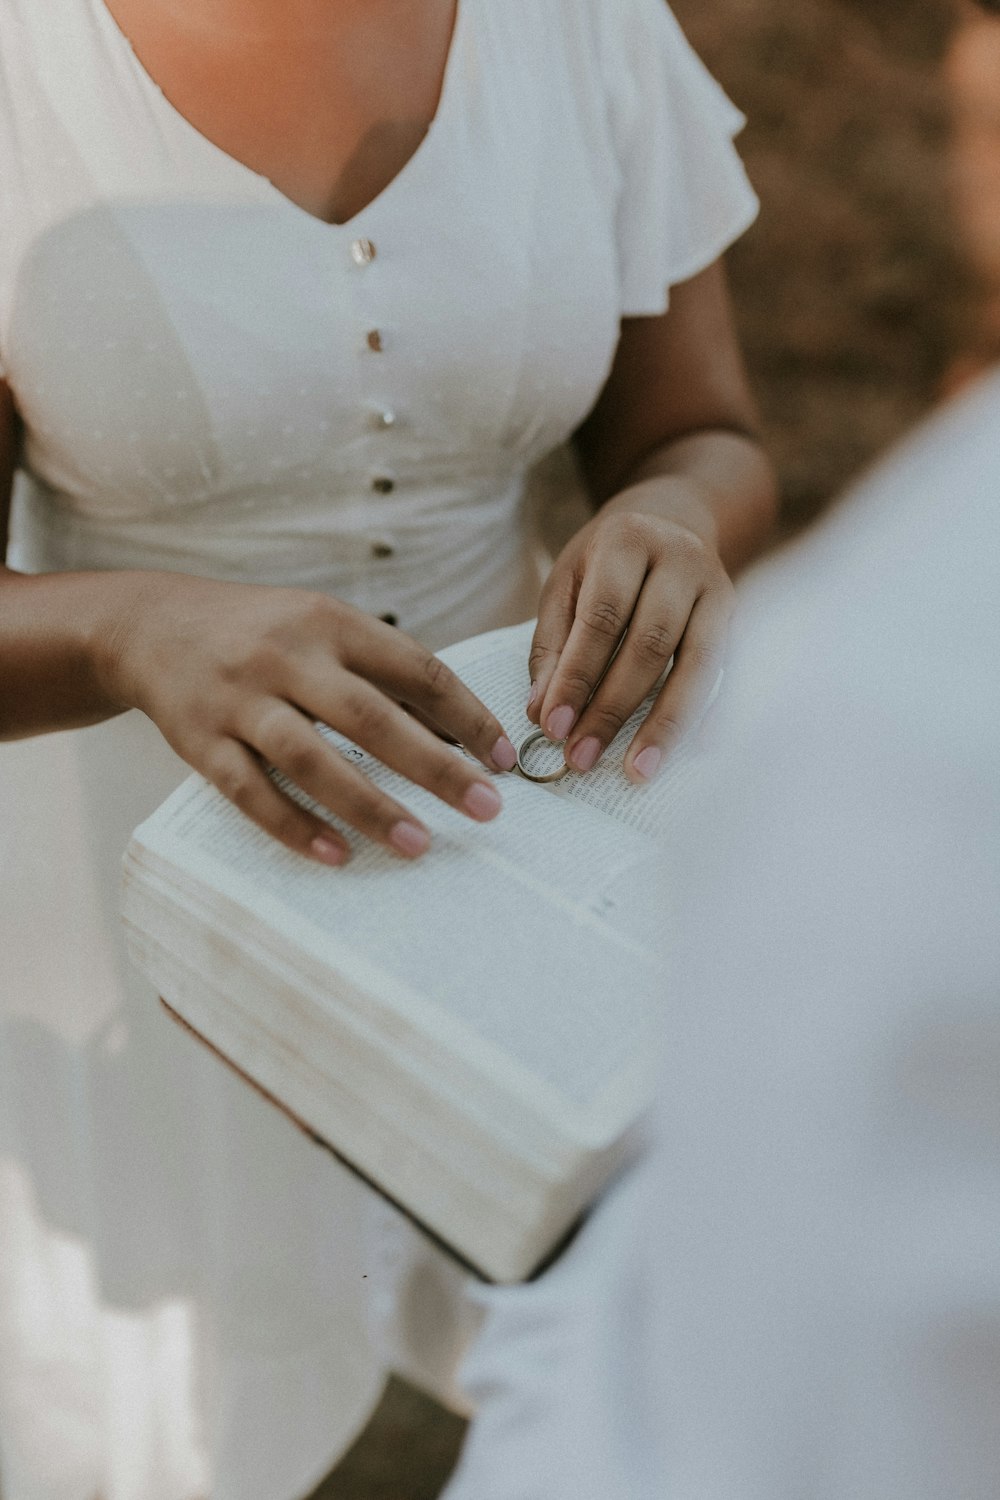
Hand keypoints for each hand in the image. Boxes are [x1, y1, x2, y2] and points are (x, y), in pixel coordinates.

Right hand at [102, 574, 517, 863]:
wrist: (150, 625)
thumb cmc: (262, 634)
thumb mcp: (322, 627)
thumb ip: (383, 672)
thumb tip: (460, 735)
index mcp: (330, 622)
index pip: (414, 668)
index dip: (466, 714)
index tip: (504, 759)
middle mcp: (286, 657)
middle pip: (370, 718)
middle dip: (434, 766)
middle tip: (486, 808)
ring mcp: (239, 700)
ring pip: (310, 759)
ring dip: (368, 806)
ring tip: (419, 845)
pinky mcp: (199, 742)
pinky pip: (250, 791)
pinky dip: (294, 826)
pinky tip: (337, 856)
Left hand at [526, 484, 733, 780]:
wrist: (674, 520)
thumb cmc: (607, 563)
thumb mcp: (567, 584)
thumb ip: (552, 645)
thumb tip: (541, 712)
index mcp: (627, 542)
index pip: (601, 619)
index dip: (578, 677)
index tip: (554, 728)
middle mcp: (682, 561)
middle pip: (649, 644)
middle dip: (614, 708)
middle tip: (583, 757)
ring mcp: (719, 589)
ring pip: (698, 663)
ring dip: (666, 724)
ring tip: (637, 771)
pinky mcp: (740, 619)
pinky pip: (728, 673)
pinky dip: (710, 714)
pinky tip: (692, 753)